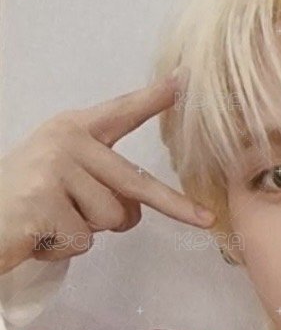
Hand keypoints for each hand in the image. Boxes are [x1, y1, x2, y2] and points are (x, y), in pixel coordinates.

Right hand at [0, 74, 215, 274]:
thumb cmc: (25, 202)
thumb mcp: (63, 178)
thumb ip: (101, 179)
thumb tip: (137, 207)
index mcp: (73, 130)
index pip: (120, 113)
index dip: (152, 99)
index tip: (184, 81)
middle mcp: (66, 142)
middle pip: (135, 182)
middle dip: (175, 206)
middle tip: (206, 221)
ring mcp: (54, 169)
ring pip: (113, 219)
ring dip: (88, 232)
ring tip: (53, 222)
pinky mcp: (44, 202)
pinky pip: (84, 239)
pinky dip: (64, 248)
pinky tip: (39, 235)